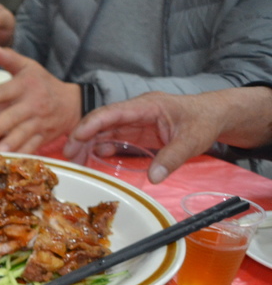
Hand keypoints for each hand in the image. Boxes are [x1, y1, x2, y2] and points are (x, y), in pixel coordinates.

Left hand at [0, 43, 80, 153]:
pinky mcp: (43, 137)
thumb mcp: (28, 67)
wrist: (72, 103)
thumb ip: (7, 58)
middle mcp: (32, 105)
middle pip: (13, 117)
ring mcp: (38, 123)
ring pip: (23, 135)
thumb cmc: (43, 83)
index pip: (5, 91)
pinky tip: (8, 161)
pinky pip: (31, 147)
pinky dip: (21, 155)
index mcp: (25, 86)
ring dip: (9, 144)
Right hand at [63, 92, 217, 183]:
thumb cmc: (204, 121)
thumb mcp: (193, 140)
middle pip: (101, 122)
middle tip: (68, 158)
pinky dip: (100, 149)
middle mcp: (135, 112)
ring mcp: (134, 122)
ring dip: (87, 145)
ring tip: (75, 163)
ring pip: (103, 131)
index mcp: (146, 106)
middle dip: (82, 138)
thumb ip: (172, 158)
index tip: (75, 138)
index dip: (92, 124)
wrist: (215, 115)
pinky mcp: (136, 132)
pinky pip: (112, 139)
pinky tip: (92, 161)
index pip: (113, 112)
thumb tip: (154, 178)